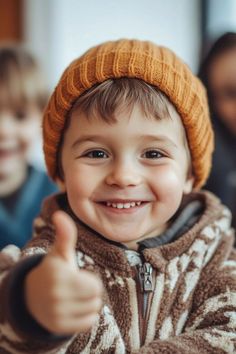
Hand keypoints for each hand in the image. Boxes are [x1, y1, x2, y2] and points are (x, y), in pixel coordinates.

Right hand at [25, 210, 102, 334]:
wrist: (33, 295)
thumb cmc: (53, 270)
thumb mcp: (60, 252)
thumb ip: (65, 234)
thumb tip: (59, 215)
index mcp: (58, 276)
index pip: (95, 286)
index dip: (91, 280)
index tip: (79, 277)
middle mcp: (55, 297)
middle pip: (96, 299)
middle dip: (91, 291)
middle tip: (78, 287)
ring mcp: (55, 314)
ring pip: (93, 311)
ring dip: (88, 304)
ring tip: (75, 297)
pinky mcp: (57, 327)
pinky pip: (87, 323)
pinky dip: (84, 316)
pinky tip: (73, 308)